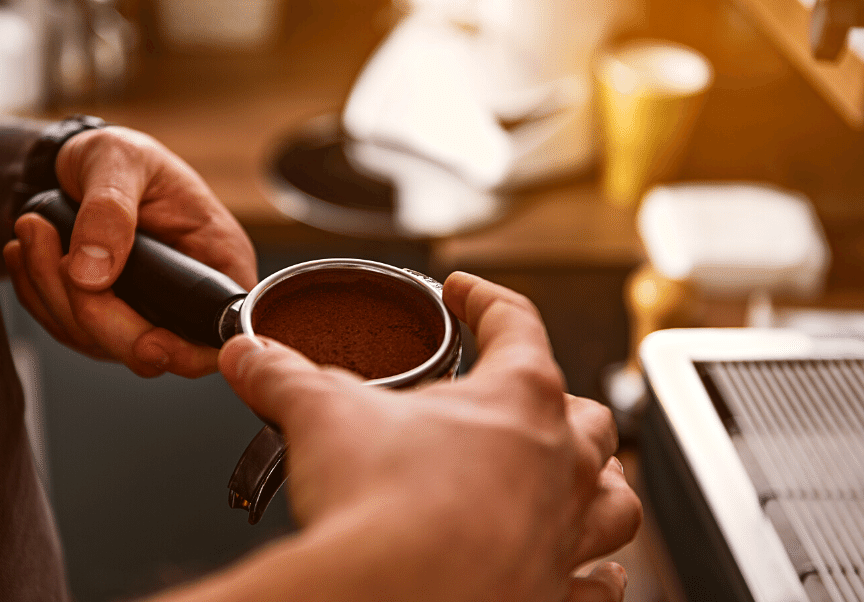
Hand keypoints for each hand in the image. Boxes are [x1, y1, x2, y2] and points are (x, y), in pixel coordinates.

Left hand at [4, 127, 256, 377]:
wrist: (80, 160)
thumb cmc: (119, 154)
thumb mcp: (119, 160)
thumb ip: (110, 211)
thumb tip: (92, 273)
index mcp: (217, 260)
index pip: (219, 334)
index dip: (188, 352)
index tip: (148, 342)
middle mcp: (186, 297)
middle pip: (154, 352)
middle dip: (96, 314)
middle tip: (59, 256)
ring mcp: (146, 313)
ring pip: (101, 344)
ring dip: (55, 295)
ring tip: (32, 228)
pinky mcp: (107, 317)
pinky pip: (69, 331)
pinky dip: (40, 296)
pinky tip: (28, 252)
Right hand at [217, 271, 640, 600]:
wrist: (390, 595)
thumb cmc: (377, 503)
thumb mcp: (320, 415)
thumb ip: (283, 376)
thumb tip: (248, 354)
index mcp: (518, 397)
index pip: (515, 322)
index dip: (486, 299)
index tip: (465, 293)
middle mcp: (560, 461)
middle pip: (586, 415)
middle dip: (557, 403)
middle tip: (517, 403)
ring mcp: (566, 531)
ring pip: (615, 497)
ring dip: (600, 485)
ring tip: (578, 479)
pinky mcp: (557, 593)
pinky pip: (601, 583)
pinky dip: (598, 573)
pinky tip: (590, 570)